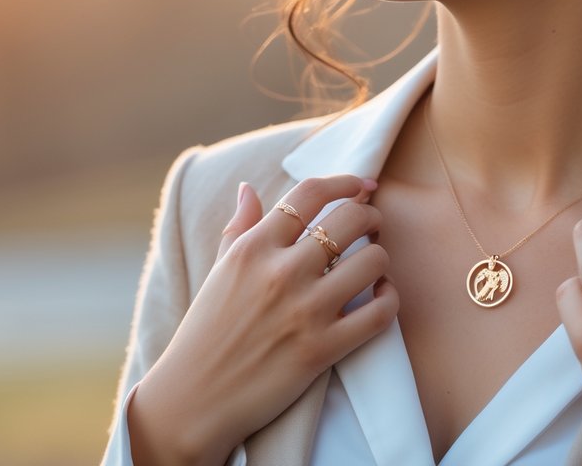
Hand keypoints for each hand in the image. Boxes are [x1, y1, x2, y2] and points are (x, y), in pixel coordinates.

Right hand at [128, 175, 398, 465]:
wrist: (192, 399)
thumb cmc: (205, 332)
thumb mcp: (218, 270)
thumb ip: (239, 226)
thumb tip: (248, 188)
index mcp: (253, 248)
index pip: (310, 194)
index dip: (344, 181)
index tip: (361, 185)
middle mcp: (281, 272)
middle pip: (351, 218)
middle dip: (371, 215)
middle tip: (372, 225)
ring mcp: (304, 311)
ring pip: (373, 260)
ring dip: (380, 258)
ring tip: (373, 265)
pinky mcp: (321, 350)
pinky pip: (379, 313)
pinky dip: (389, 300)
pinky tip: (380, 297)